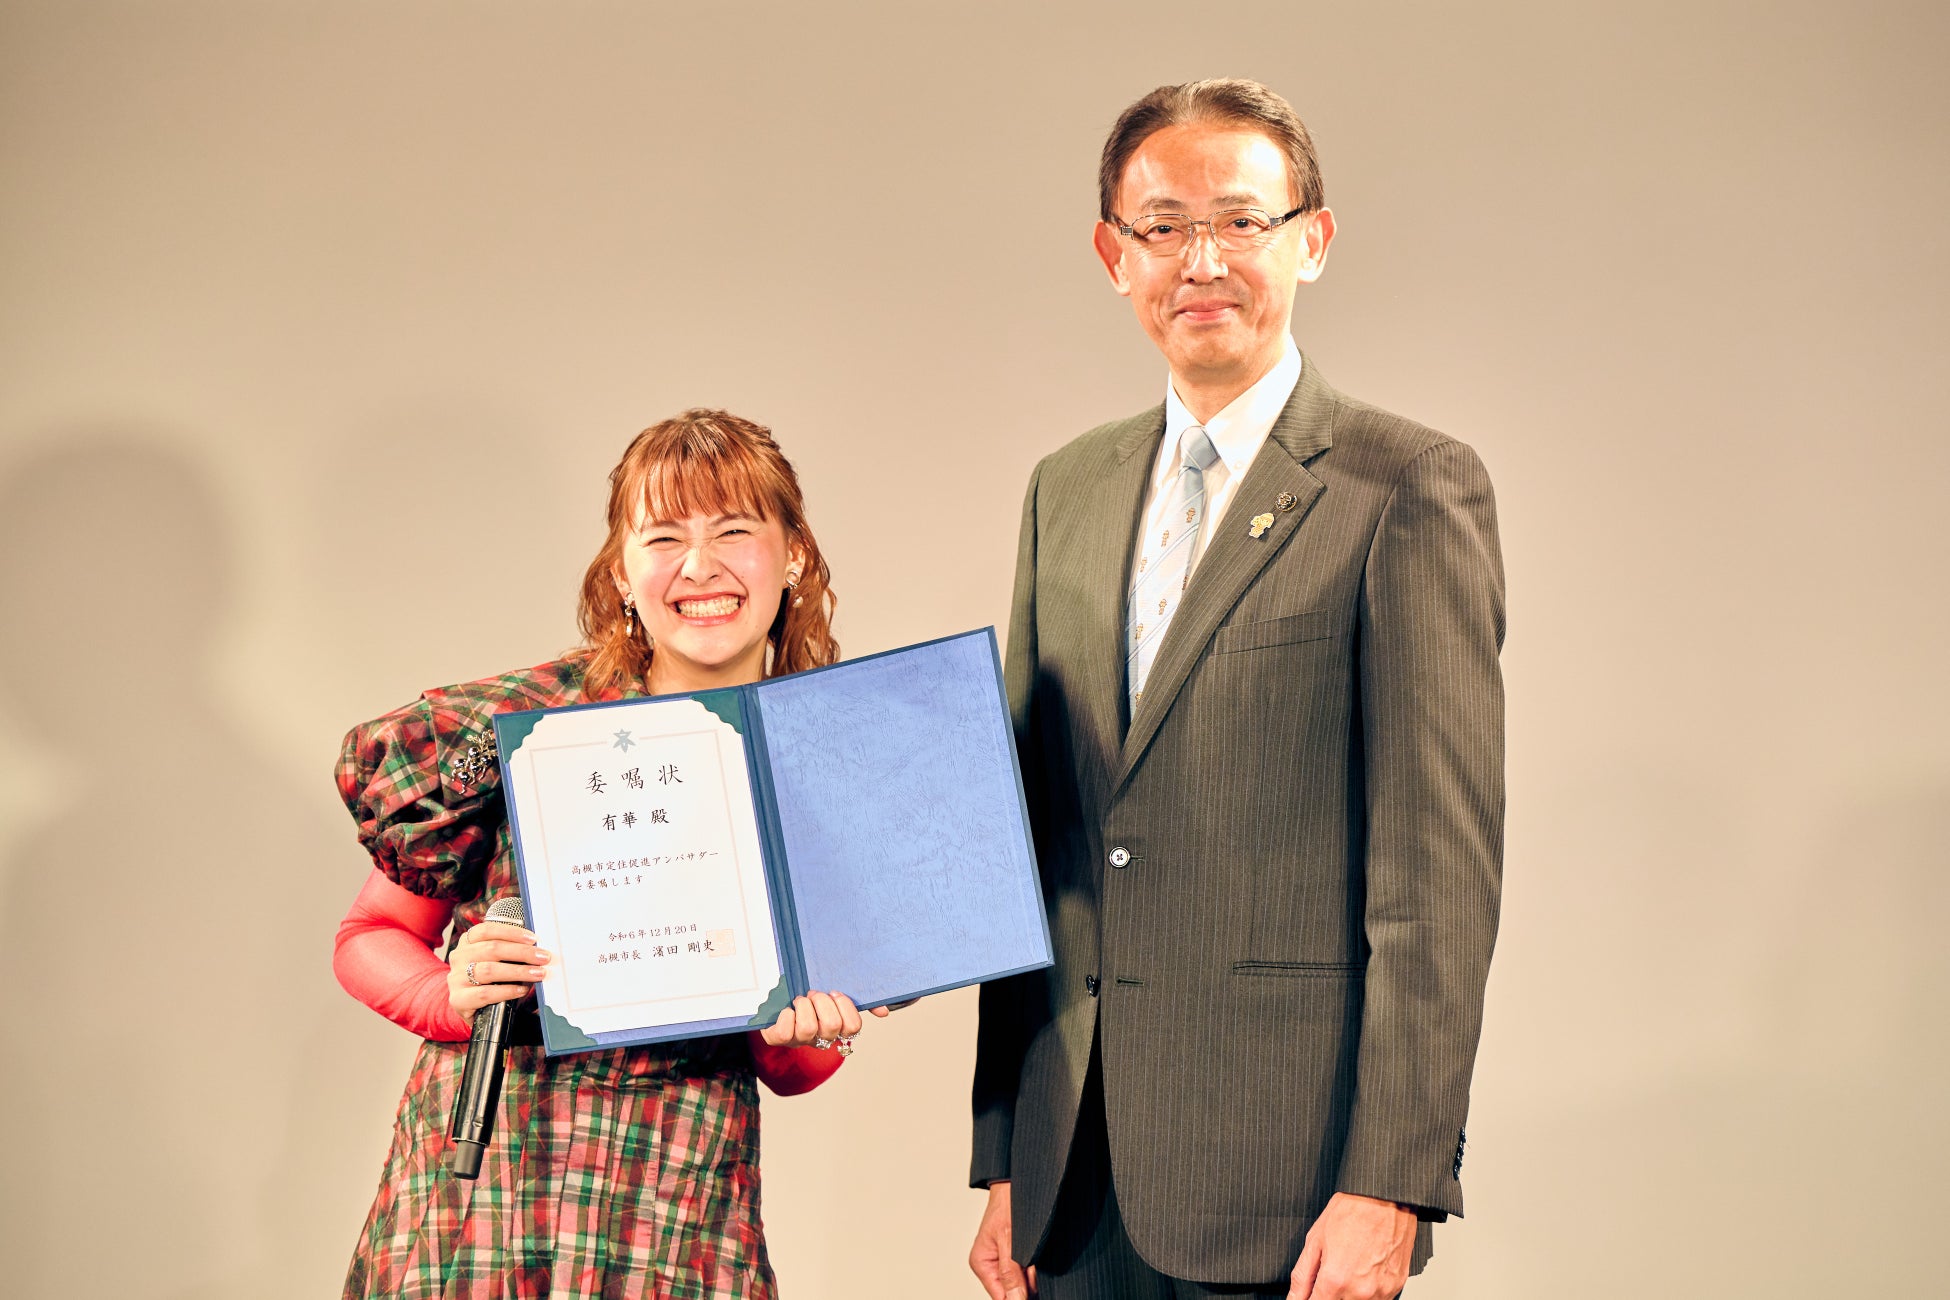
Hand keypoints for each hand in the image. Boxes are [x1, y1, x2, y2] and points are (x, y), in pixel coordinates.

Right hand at [446, 919, 549, 1022]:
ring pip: (489, 970)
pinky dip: (507, 991)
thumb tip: (537, 948)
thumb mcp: (496, 960)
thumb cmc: (489, 980)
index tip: (533, 939)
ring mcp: (456, 979)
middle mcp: (459, 957)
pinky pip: (485, 993)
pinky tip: (521, 990)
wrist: (470, 1008)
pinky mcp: (458, 999)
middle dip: (522, 952)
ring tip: (538, 974)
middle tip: (543, 958)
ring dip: (518, 971)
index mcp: (467, 942)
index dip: (511, 932)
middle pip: (491, 949)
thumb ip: (510, 951)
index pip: (486, 930)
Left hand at [758, 990, 879, 1046]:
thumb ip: (859, 1001)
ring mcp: (799, 1040)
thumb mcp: (834, 995)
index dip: (845, 1007)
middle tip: (813, 994)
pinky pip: (785, 1031)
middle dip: (822, 1002)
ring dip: (804, 1006)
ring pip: (808, 1028)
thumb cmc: (809, 995)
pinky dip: (786, 1014)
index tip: (834, 992)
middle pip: (832, 1026)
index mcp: (837, 1028)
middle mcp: (820, 1038)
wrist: (776, 997)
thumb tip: (884, 1011)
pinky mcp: (778, 1039)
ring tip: (799, 1000)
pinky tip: (786, 1009)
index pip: (853, 1027)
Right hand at [969, 1180, 1033, 1299]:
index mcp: (983, 1264)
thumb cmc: (1008, 1203)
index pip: (1001, 1297)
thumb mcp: (1009, 1239)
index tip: (1032, 1288)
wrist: (1019, 1183)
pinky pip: (1032, 1270)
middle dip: (1029, 1282)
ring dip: (1035, 1273)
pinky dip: (1039, 1265)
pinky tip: (1040, 1253)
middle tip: (1033, 1263)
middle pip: (1015, 1290)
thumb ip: (1010, 1272)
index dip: (1018, 1298)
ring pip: (1027, 1281)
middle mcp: (994, 1265)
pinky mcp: (1022, 1255)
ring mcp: (1008, 1260)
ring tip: (1035, 1252)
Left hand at [1288, 1193, 1413, 1299]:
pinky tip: (1364, 1270)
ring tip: (1348, 1269)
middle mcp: (1359, 1292)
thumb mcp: (1315, 1241)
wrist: (1385, 1198)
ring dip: (1348, 1295)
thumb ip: (1302, 1277)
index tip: (1310, 1293)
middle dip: (1329, 1295)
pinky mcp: (1395, 1287)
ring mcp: (1380, 1292)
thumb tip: (1294, 1298)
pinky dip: (1367, 1292)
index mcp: (1334, 1281)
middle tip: (1329, 1276)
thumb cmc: (1352, 1212)